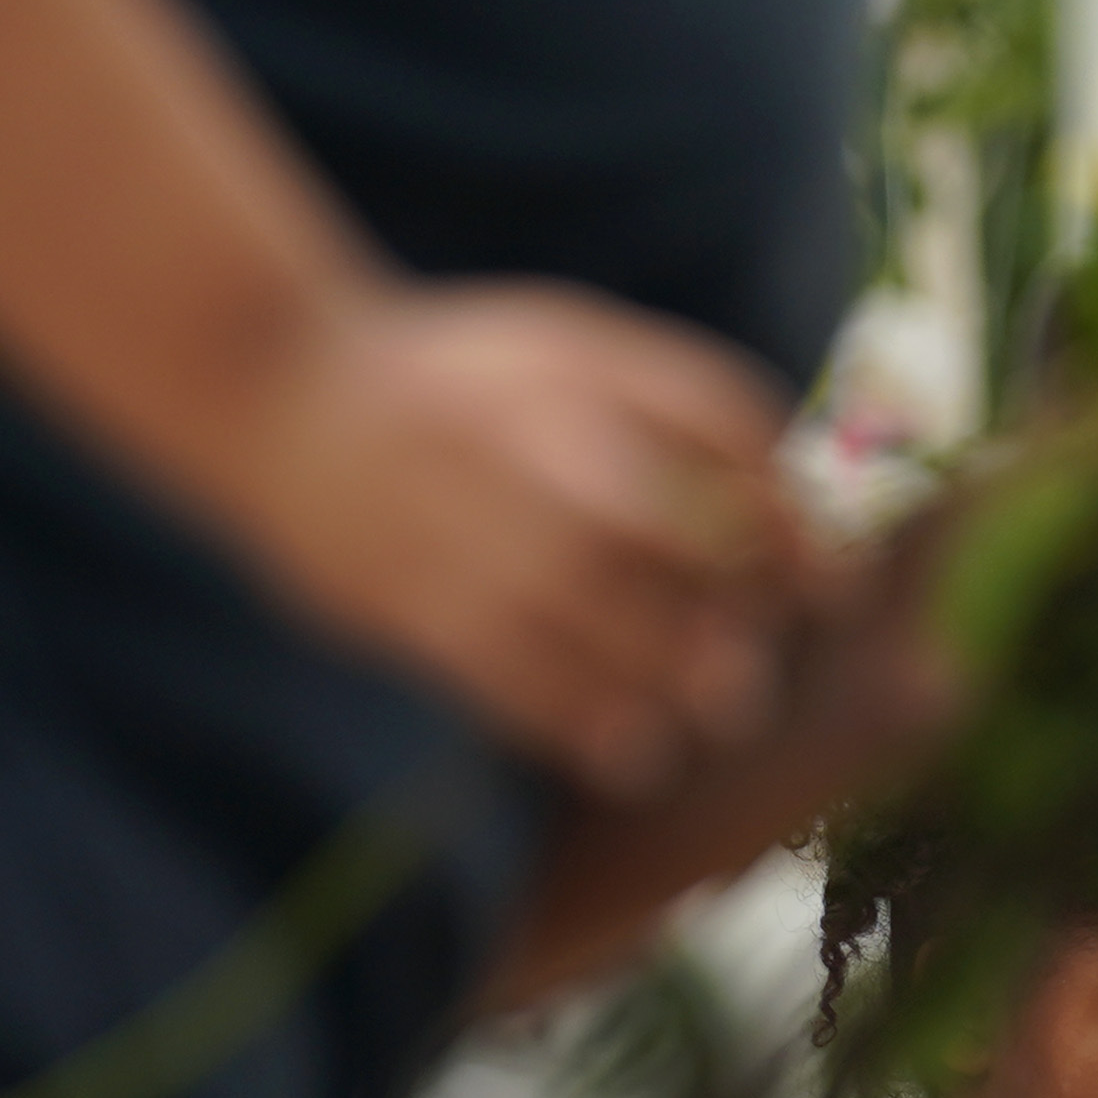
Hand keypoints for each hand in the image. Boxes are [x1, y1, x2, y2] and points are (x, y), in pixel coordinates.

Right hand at [219, 281, 812, 799]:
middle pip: (650, 529)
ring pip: (584, 615)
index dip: (785, 508)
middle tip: (766, 653)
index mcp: (568, 368)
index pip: (711, 420)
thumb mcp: (567, 346)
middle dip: (728, 600)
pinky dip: (577, 722)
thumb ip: (682, 404)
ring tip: (712, 709)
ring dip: (666, 674)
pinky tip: (630, 751)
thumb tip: (794, 493)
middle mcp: (514, 441)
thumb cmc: (456, 380)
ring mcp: (455, 522)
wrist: (272, 384)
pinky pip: (506, 677)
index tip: (826, 580)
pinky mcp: (404, 600)